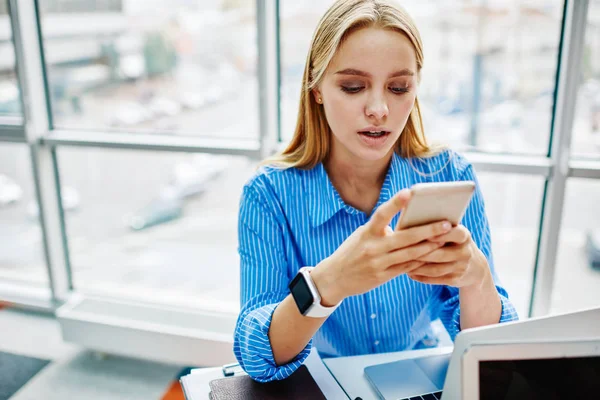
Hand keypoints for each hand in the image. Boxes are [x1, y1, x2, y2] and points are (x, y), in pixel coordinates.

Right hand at [311, 190, 453, 305]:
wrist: (334, 278)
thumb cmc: (351, 251)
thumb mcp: (361, 235)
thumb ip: (381, 229)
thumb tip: (407, 223)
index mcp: (366, 232)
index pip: (382, 214)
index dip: (395, 204)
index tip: (409, 192)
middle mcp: (373, 247)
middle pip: (405, 237)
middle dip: (428, 230)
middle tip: (447, 223)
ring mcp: (378, 263)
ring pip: (410, 254)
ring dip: (430, 246)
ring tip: (445, 239)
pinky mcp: (382, 276)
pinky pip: (406, 268)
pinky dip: (420, 261)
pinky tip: (433, 256)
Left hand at [407, 224, 488, 288]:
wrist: (474, 266)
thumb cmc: (453, 242)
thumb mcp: (452, 232)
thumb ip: (437, 227)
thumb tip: (410, 223)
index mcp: (464, 236)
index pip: (456, 234)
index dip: (441, 234)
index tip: (425, 234)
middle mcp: (465, 252)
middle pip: (441, 254)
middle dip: (421, 253)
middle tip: (403, 250)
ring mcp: (461, 268)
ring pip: (436, 269)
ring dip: (418, 267)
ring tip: (402, 263)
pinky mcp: (455, 280)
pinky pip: (435, 279)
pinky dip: (421, 276)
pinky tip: (409, 272)